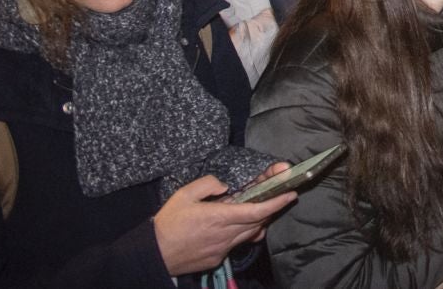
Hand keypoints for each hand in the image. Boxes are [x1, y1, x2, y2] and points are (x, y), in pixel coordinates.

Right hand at [154, 173, 295, 275]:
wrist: (152, 254)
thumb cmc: (167, 223)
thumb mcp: (184, 194)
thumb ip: (208, 184)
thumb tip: (225, 186)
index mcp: (219, 217)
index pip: (257, 210)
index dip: (277, 203)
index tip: (291, 194)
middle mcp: (224, 235)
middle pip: (258, 222)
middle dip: (272, 208)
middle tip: (280, 196)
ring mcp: (222, 249)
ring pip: (249, 234)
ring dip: (258, 221)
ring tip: (261, 208)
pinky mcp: (216, 259)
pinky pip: (236, 244)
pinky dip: (242, 233)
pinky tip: (237, 226)